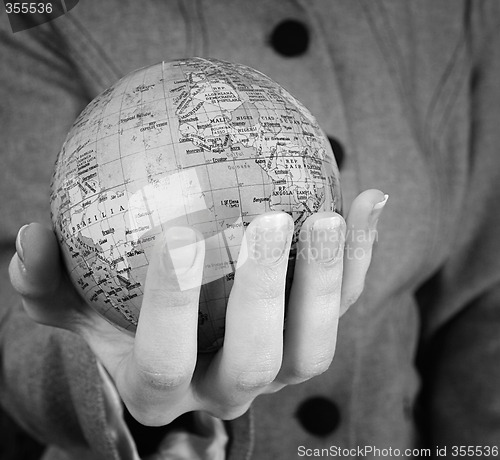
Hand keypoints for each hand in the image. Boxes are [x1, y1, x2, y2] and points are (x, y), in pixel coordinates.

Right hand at [9, 189, 386, 425]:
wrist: (177, 345)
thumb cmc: (117, 322)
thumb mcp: (74, 307)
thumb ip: (49, 282)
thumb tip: (28, 238)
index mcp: (163, 386)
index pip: (165, 360)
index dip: (171, 305)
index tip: (177, 234)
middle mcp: (227, 387)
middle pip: (256, 360)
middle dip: (262, 294)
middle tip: (268, 221)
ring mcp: (277, 368)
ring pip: (314, 345)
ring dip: (324, 279)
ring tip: (329, 214)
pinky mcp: (310, 337)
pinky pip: (345, 303)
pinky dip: (361, 254)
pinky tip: (369, 198)